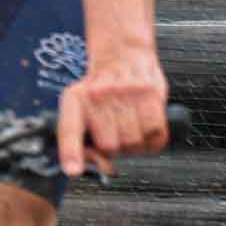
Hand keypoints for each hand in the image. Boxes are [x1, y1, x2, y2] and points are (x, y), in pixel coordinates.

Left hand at [56, 41, 170, 181]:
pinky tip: (146, 129)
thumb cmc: (100, 90)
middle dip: (115, 149)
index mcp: (75, 100)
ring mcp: (126, 93)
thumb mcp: (80, 108)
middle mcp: (99, 95)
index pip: (70, 128)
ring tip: (131, 130)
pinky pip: (155, 134)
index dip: (71, 152)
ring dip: (135, 146)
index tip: (73, 170)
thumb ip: (81, 141)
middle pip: (110, 146)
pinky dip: (153, 140)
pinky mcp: (151, 94)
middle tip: (116, 136)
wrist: (123, 55)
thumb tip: (103, 168)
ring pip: (133, 143)